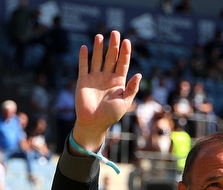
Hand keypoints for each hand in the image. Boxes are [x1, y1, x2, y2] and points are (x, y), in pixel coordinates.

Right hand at [74, 31, 141, 150]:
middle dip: (113, 45)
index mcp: (118, 82)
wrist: (94, 123)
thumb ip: (132, 89)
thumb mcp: (125, 102)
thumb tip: (139, 74)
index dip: (125, 52)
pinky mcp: (84, 81)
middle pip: (111, 57)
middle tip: (115, 32)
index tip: (127, 41)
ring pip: (97, 59)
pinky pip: (83, 66)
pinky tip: (84, 47)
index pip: (123, 63)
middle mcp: (107, 77)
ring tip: (100, 36)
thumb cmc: (111, 115)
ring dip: (99, 48)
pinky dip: (83, 57)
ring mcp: (95, 78)